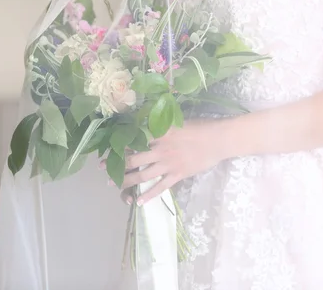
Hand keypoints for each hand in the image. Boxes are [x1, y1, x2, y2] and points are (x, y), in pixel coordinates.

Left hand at [100, 120, 227, 204]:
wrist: (218, 139)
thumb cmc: (200, 127)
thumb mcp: (177, 122)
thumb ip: (161, 126)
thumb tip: (146, 126)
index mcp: (160, 133)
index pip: (134, 140)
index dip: (119, 145)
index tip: (107, 148)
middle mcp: (161, 149)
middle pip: (133, 159)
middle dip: (117, 165)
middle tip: (103, 170)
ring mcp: (169, 164)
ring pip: (143, 175)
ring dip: (127, 180)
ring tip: (115, 185)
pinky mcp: (178, 174)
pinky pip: (160, 187)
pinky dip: (149, 194)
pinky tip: (139, 201)